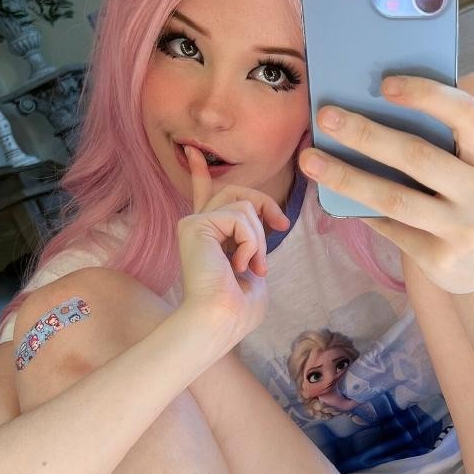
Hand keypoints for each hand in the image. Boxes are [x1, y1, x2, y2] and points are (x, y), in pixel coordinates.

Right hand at [176, 145, 289, 346]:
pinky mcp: (195, 225)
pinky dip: (252, 242)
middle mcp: (196, 226)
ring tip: (253, 266)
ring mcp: (193, 223)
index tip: (192, 152)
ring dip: (259, 238)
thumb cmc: (237, 309)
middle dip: (265, 206)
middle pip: (238, 192)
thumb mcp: (252, 267)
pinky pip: (240, 216)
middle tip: (281, 224)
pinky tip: (241, 265)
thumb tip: (260, 221)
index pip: (205, 196)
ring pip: (244, 205)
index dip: (201, 173)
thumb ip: (251, 241)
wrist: (220, 321)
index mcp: (207, 237)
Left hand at [299, 75, 473, 294]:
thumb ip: (445, 139)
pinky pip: (391, 229)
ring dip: (347, 177)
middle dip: (366, 134)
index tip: (384, 84)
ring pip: (395, 199)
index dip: (426, 94)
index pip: (466, 114)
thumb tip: (371, 109)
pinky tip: (335, 196)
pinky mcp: (442, 261)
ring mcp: (464, 230)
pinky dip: (362, 210)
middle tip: (326, 117)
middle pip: (418, 156)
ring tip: (310, 160)